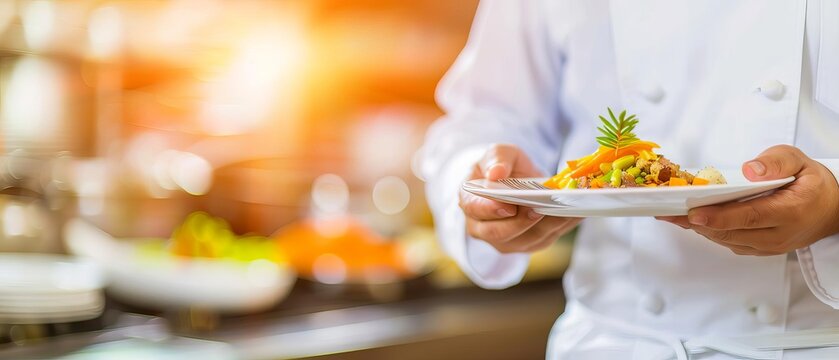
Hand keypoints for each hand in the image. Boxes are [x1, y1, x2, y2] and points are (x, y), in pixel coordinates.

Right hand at [459, 144, 579, 252]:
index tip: (508, 206)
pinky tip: (575, 213)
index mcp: (470, 201)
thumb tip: (496, 173)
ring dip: (547, 225)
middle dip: (521, 222)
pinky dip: (561, 227)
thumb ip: (496, 159)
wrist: (515, 181)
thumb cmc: (503, 167)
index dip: (490, 210)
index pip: (474, 209)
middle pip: (499, 233)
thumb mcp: (498, 153)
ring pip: (525, 239)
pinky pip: (544, 240)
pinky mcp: (527, 244)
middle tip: (540, 208)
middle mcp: (483, 227)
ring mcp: (505, 240)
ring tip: (565, 209)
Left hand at [657, 145, 838, 255]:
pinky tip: (692, 220)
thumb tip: (750, 170)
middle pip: (731, 231)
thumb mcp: (800, 161)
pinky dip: (710, 231)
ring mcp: (769, 246)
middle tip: (668, 212)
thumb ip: (775, 162)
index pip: (749, 217)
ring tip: (671, 215)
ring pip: (726, 240)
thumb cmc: (813, 183)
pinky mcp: (760, 250)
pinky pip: (730, 242)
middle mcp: (778, 234)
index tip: (694, 213)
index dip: (719, 216)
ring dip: (698, 228)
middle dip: (696, 222)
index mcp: (790, 211)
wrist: (832, 211)